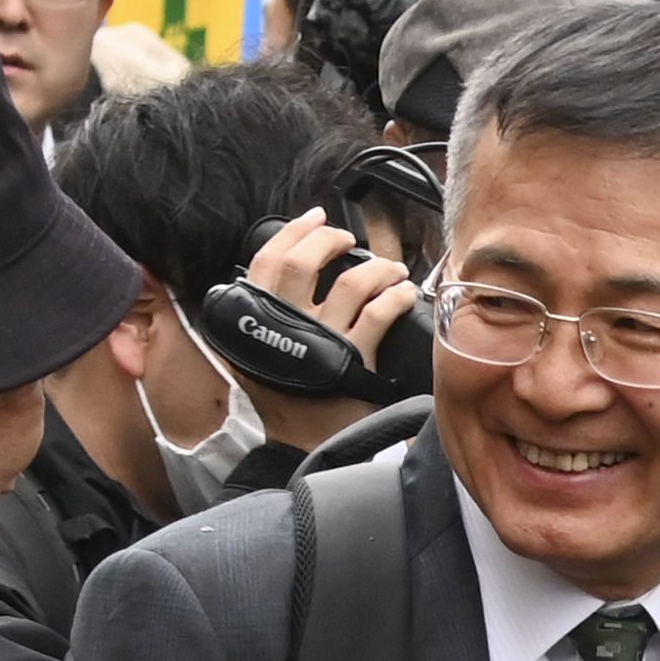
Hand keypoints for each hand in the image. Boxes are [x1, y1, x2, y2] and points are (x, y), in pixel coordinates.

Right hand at [238, 206, 411, 450]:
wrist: (303, 442)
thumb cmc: (286, 396)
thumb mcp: (257, 351)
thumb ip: (264, 312)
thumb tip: (287, 265)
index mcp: (256, 318)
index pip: (267, 260)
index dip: (293, 232)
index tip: (314, 217)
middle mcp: (284, 325)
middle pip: (303, 263)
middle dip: (330, 240)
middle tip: (347, 239)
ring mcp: (319, 341)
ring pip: (347, 284)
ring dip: (374, 267)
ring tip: (389, 267)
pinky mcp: (352, 361)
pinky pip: (376, 315)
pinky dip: (394, 297)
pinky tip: (403, 293)